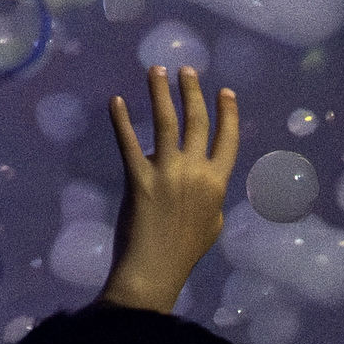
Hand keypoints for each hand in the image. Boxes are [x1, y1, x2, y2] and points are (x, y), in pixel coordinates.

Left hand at [104, 65, 239, 311]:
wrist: (154, 272)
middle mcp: (196, 173)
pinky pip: (128, 143)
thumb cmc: (183, 253)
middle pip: (197, 122)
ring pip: (167, 122)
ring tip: (156, 70)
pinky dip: (121, 120)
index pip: (227, 139)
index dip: (227, 113)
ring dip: (161, 92)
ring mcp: (167, 174)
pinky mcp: (138, 180)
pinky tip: (116, 101)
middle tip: (186, 70)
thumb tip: (206, 179)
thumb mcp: (212, 226)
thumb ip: (212, 198)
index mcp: (217, 183)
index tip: (225, 91)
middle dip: (192, 91)